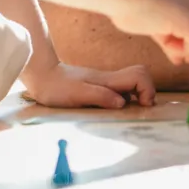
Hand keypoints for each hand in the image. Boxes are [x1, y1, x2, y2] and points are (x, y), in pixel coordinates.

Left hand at [23, 59, 157, 109]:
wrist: (41, 77)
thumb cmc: (56, 87)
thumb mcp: (77, 95)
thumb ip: (100, 96)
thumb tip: (122, 103)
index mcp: (107, 80)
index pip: (139, 75)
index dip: (147, 89)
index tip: (142, 105)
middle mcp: (110, 79)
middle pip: (141, 75)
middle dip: (147, 91)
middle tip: (140, 109)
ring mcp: (106, 83)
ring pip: (132, 83)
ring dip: (137, 96)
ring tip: (129, 113)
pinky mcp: (100, 87)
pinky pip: (121, 90)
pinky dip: (126, 99)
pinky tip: (115, 111)